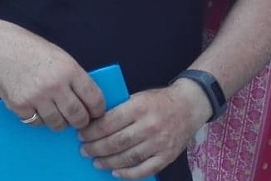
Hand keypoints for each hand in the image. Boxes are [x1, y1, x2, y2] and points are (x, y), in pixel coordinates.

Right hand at [0, 22, 105, 130]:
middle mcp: (55, 85)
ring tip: (57, 113)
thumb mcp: (60, 56)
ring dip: (60, 122)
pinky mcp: (20, 106)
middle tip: (79, 120)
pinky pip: (37, 123)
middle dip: (81, 121)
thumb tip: (89, 102)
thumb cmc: (31, 50)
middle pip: (78, 117)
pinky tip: (37, 108)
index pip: (94, 99)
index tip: (96, 113)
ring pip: (58, 124)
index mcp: (69, 69)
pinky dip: (39, 119)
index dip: (98, 110)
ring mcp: (37, 97)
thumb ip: (74, 77)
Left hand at [79, 79, 209, 178]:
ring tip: (96, 161)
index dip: (92, 131)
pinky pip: (144, 170)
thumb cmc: (159, 101)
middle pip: (116, 142)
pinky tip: (115, 171)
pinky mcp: (167, 156)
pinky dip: (128, 173)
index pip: (109, 123)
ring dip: (108, 162)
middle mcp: (150, 126)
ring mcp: (159, 143)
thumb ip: (120, 109)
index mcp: (139, 107)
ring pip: (128, 158)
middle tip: (84, 150)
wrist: (189, 106)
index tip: (81, 135)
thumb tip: (94, 123)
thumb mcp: (138, 97)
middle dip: (96, 148)